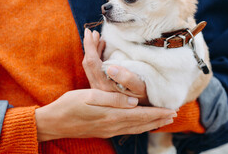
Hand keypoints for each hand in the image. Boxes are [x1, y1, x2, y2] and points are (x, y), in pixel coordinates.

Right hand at [35, 89, 176, 141]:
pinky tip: (141, 124)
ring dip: (151, 124)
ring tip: (163, 121)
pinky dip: (139, 127)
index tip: (172, 110)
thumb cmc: (69, 105)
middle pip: (142, 124)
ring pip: (136, 128)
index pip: (141, 115)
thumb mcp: (89, 97)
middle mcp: (113, 126)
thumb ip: (113, 99)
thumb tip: (135, 102)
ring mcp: (108, 130)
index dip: (157, 113)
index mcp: (111, 116)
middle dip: (159, 119)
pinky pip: (127, 130)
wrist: (54, 122)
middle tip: (174, 115)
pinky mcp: (104, 130)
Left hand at [82, 29, 148, 104]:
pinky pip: (95, 69)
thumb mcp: (140, 87)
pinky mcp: (102, 88)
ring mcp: (99, 89)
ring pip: (91, 66)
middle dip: (89, 46)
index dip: (90, 46)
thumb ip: (127, 78)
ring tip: (98, 38)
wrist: (146, 112)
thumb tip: (110, 67)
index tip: (90, 32)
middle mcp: (99, 88)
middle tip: (92, 32)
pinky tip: (102, 50)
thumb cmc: (146, 96)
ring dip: (93, 51)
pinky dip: (97, 57)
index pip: (92, 62)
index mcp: (105, 86)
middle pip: (88, 63)